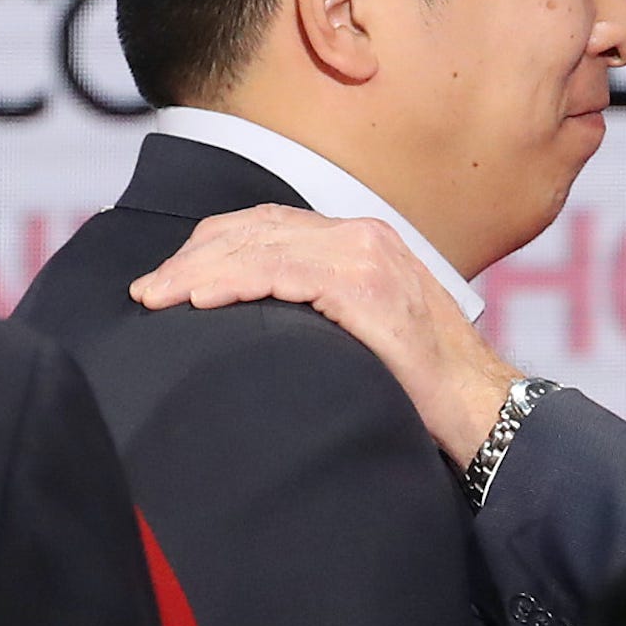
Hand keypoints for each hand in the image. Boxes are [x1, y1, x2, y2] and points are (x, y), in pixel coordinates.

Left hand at [129, 204, 521, 465]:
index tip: (171, 279)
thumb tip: (258, 312)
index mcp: (365, 238)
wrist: (476, 403)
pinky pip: (286, 273)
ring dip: (201, 272)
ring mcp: (369, 256)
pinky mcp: (367, 286)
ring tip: (160, 298)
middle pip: (256, 228)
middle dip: (192, 258)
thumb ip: (322, 301)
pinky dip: (237, 283)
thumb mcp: (365, 324)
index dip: (211, 245)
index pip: (268, 223)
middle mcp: (365, 236)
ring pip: (263, 246)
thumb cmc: (419, 378)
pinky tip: (203, 301)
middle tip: (149, 292)